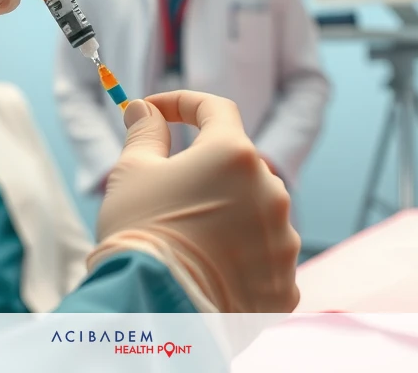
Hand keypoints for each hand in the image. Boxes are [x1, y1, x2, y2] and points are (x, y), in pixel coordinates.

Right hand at [89, 91, 300, 312]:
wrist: (154, 314)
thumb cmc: (139, 235)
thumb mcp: (132, 174)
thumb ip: (145, 133)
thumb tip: (144, 111)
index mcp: (233, 155)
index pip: (215, 109)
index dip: (183, 103)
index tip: (155, 111)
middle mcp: (270, 191)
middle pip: (236, 167)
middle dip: (204, 171)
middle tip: (166, 192)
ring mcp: (283, 240)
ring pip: (254, 213)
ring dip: (226, 216)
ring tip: (186, 242)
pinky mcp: (285, 284)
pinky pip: (263, 258)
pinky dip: (239, 259)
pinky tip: (207, 271)